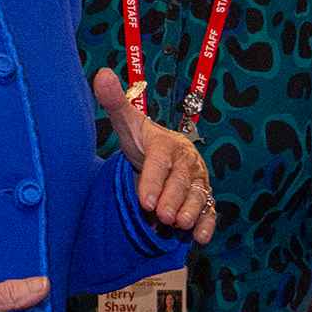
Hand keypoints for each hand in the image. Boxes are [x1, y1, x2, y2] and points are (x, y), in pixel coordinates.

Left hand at [92, 68, 215, 245]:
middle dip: (172, 198)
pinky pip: (210, 211)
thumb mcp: (128, 123)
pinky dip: (207, 224)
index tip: (143, 200)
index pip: (160, 161)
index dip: (153, 179)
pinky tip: (200, 238)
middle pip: (181, 181)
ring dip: (190, 211)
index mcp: (167, 144)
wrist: (163, 154)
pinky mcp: (205, 198)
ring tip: (178, 224)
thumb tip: (101, 74)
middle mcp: (186, 162)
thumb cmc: (143, 141)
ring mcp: (198, 181)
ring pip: (198, 196)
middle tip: (161, 215)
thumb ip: (115, 102)